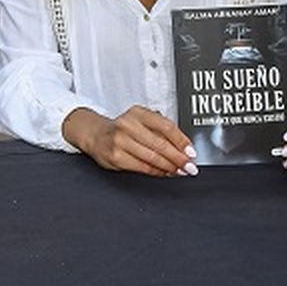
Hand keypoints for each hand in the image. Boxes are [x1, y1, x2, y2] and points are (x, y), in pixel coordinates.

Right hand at [66, 106, 195, 176]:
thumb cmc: (123, 129)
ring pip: (152, 158)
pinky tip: (165, 172)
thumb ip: (160, 131)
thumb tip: (184, 148)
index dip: (181, 141)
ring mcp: (120, 141)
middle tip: (190, 167)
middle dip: (179, 158)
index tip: (191, 152)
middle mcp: (127, 125)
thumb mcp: (140, 121)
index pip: (166, 126)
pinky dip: (157, 172)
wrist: (96, 134)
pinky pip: (143, 167)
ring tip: (180, 171)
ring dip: (170, 167)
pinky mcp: (116, 157)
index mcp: (137, 113)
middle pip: (160, 144)